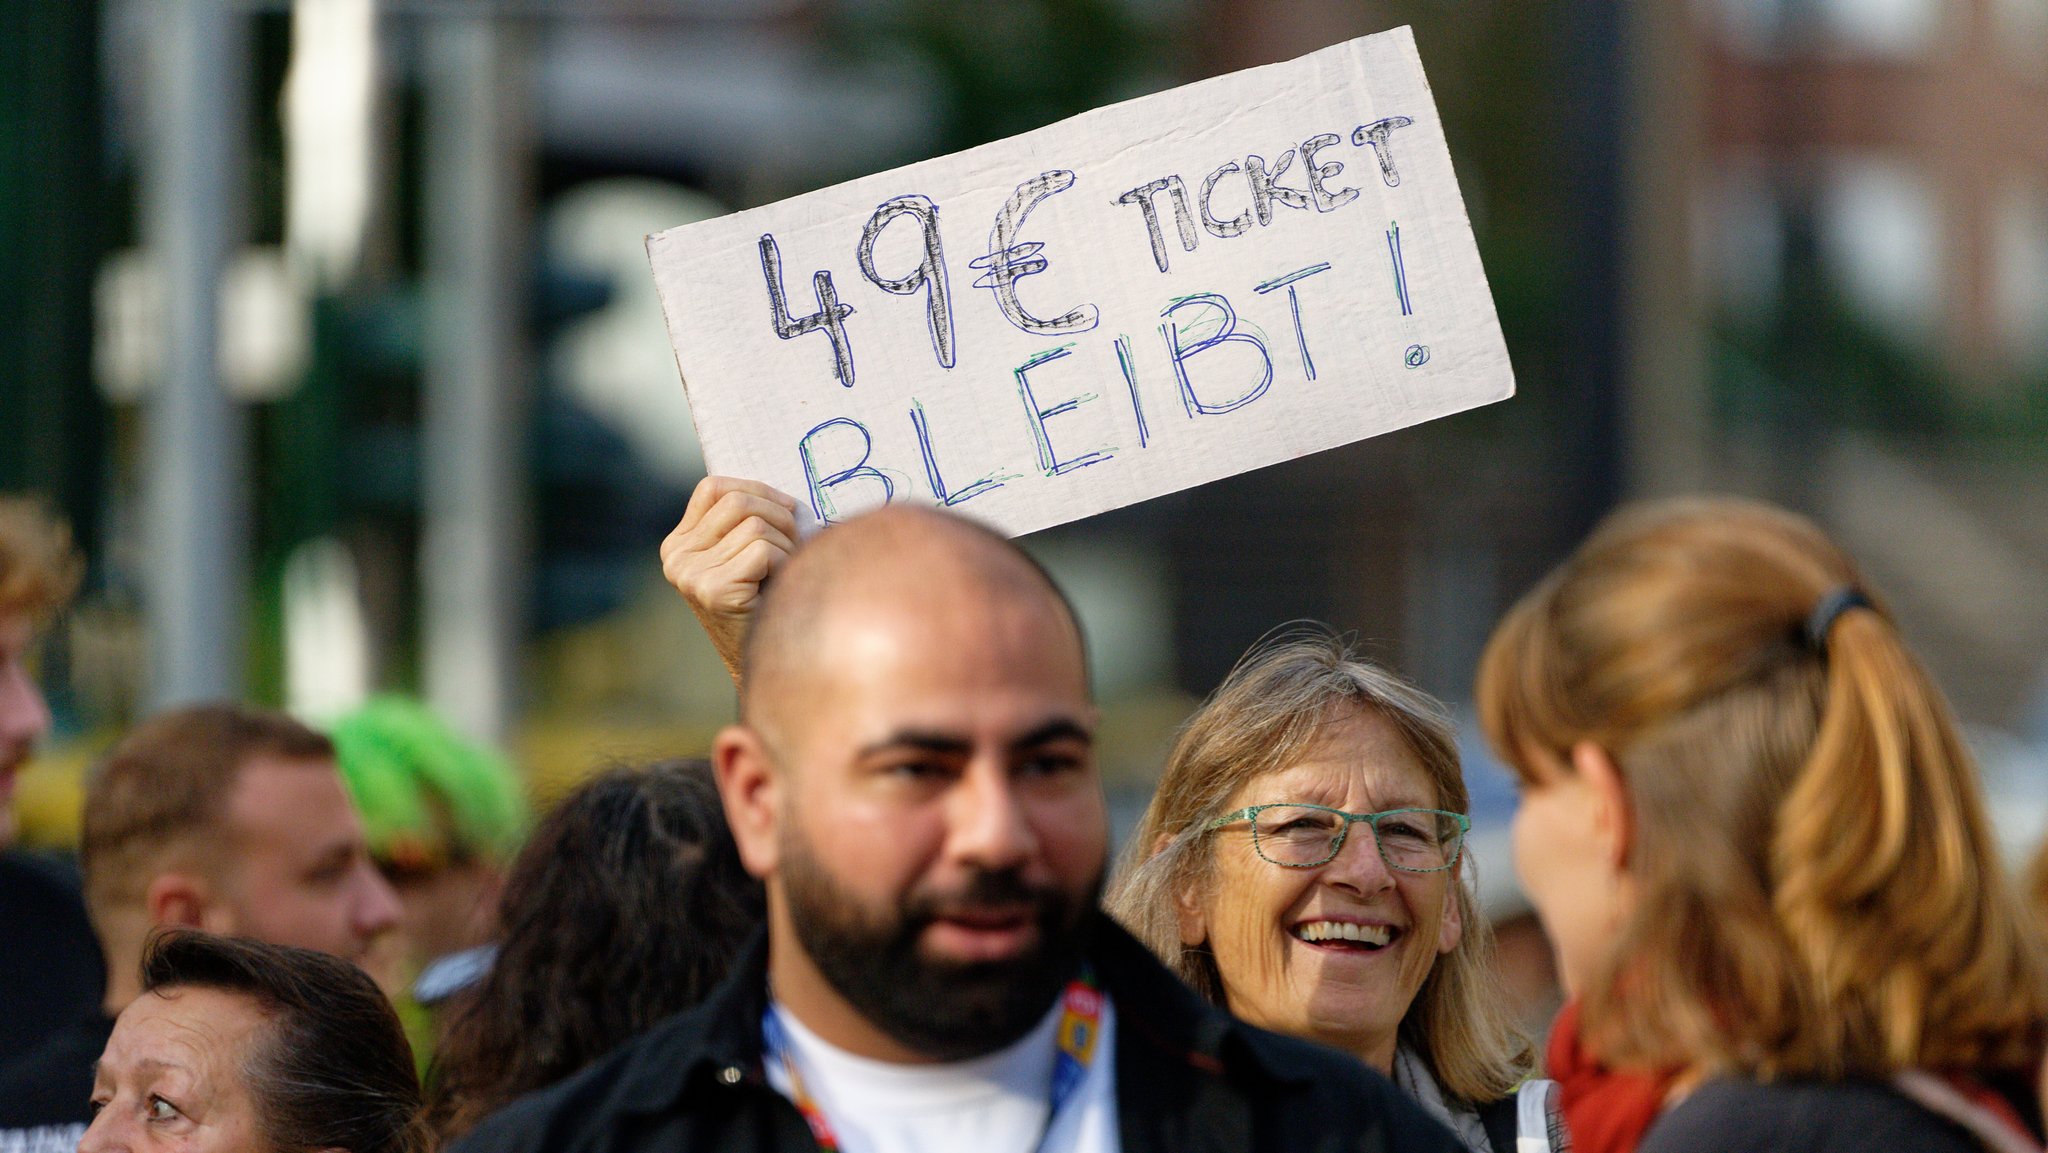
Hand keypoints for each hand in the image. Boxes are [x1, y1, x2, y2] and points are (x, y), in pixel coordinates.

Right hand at [661, 477, 799, 685]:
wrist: (767, 662)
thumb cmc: (766, 600)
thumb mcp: (745, 553)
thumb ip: (744, 519)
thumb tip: (778, 489)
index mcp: (679, 544)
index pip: (714, 487)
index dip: (758, 490)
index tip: (785, 510)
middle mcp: (676, 558)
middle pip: (737, 500)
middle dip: (779, 516)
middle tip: (795, 542)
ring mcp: (691, 575)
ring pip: (756, 526)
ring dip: (786, 546)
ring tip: (785, 571)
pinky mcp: (713, 590)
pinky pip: (763, 550)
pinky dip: (784, 563)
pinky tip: (779, 587)